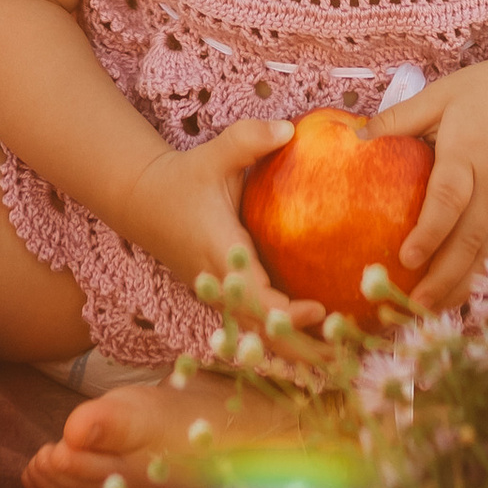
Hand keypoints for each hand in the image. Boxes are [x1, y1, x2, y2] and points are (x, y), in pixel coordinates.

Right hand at [113, 116, 331, 346]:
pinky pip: (252, 328)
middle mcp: (219, 284)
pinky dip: (280, 340)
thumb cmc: (182, 178)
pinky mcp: (222, 298)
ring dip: (293, 350)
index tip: (318, 309)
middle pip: (260, 332)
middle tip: (344, 352)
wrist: (142, 201)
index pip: (253, 296)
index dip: (284, 311)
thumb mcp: (213, 155)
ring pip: (256, 336)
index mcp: (220, 253)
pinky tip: (314, 345)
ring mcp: (219, 296)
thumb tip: (289, 129)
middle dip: (299, 347)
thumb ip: (249, 139)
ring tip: (338, 358)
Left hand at [385, 61, 487, 313]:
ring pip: (485, 249)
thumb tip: (355, 137)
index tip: (407, 257)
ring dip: (459, 283)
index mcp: (469, 151)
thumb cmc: (486, 93)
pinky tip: (451, 295)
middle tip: (415, 303)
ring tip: (428, 311)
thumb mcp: (442, 94)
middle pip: (470, 236)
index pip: (450, 197)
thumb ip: (401, 117)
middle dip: (444, 274)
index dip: (430, 230)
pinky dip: (473, 273)